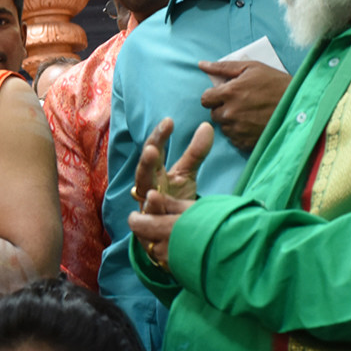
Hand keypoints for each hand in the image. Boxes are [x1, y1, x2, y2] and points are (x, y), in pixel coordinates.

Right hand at [126, 120, 212, 270]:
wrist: (168, 228)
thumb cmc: (173, 197)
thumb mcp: (185, 174)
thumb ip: (194, 152)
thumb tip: (207, 126)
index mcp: (154, 173)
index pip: (154, 150)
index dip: (159, 137)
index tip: (169, 122)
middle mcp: (146, 188)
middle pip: (143, 173)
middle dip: (146, 163)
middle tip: (151, 149)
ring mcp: (147, 208)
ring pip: (144, 199)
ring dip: (148, 195)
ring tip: (153, 190)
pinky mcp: (150, 227)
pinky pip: (151, 222)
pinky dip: (155, 216)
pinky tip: (158, 210)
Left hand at [198, 60, 289, 151]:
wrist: (300, 106)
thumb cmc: (276, 83)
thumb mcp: (252, 68)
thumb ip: (223, 67)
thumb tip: (201, 65)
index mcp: (229, 93)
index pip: (205, 99)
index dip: (213, 96)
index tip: (225, 95)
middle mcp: (230, 113)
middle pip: (213, 114)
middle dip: (222, 108)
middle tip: (240, 104)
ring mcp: (238, 130)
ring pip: (223, 127)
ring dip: (231, 121)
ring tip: (249, 114)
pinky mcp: (246, 142)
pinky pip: (234, 139)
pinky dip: (240, 133)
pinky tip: (253, 124)